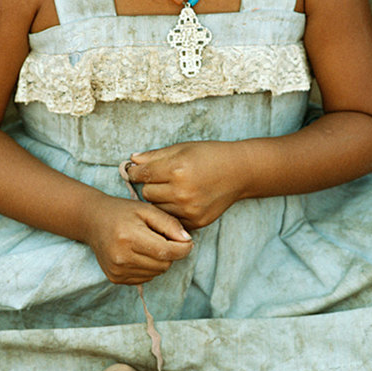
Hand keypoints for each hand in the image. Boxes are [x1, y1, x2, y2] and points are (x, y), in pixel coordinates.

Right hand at [84, 196, 192, 284]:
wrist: (93, 222)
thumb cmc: (122, 212)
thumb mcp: (146, 209)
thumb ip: (169, 223)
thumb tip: (188, 241)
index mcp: (129, 237)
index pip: (166, 251)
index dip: (183, 248)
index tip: (188, 242)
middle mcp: (121, 257)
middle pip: (163, 264)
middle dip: (170, 253)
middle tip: (164, 238)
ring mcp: (117, 270)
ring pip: (156, 273)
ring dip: (159, 261)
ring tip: (149, 244)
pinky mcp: (115, 278)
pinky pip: (145, 278)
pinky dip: (149, 268)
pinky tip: (139, 253)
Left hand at [125, 141, 242, 229]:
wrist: (239, 171)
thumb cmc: (209, 155)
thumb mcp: (182, 148)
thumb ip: (155, 155)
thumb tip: (132, 160)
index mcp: (176, 169)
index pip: (142, 175)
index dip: (135, 172)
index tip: (135, 171)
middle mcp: (182, 192)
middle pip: (147, 193)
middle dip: (150, 185)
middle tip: (160, 179)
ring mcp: (189, 209)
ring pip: (157, 208)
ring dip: (160, 200)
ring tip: (171, 190)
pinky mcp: (196, 222)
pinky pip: (172, 219)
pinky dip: (172, 211)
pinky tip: (181, 200)